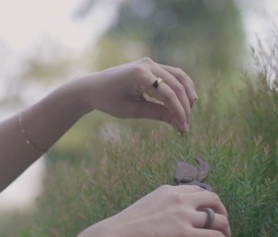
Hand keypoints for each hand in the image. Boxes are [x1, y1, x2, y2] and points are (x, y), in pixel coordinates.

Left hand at [75, 58, 197, 131]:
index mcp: (139, 75)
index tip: (183, 128)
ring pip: (180, 76)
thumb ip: (156, 114)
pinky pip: (174, 74)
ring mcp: (151, 63)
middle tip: (186, 126)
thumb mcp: (131, 111)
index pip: (168, 94)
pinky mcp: (152, 66)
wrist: (93, 87)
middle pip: (177, 85)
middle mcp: (148, 65)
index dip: (179, 112)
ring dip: (188, 95)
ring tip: (188, 114)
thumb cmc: (108, 100)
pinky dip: (182, 88)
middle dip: (185, 107)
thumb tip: (178, 123)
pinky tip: (185, 102)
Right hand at [87, 185, 230, 236]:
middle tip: (220, 225)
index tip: (205, 213)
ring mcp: (183, 216)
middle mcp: (178, 200)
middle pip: (213, 199)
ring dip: (226, 231)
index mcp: (165, 191)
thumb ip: (155, 213)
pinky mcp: (187, 236)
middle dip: (221, 211)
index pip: (195, 189)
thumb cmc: (119, 231)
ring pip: (220, 219)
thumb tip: (157, 228)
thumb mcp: (140, 212)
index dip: (205, 201)